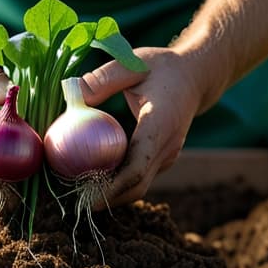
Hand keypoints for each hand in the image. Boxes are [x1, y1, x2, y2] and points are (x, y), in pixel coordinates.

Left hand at [80, 46, 225, 206]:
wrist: (195, 77)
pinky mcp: (162, 158)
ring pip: (139, 185)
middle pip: (137, 185)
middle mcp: (167, 147)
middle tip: (75, 203)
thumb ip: (103, 78)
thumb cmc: (163, 68)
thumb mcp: (133, 64)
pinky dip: (119, 182)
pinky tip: (94, 179)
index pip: (138, 166)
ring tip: (79, 194)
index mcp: (160, 125)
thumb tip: (71, 92)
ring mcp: (167, 155)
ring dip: (112, 193)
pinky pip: (140, 176)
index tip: (88, 198)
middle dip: (108, 198)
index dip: (113, 187)